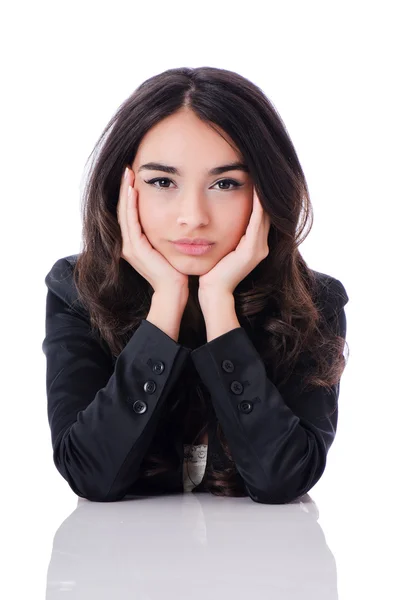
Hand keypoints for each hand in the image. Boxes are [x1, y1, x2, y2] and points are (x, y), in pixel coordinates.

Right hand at [117, 167, 188, 294]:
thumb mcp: (169, 247)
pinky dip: (131, 205)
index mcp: (135, 243)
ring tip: (129, 174)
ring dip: (126, 192)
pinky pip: (131, 222)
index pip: (129, 213)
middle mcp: (128, 244)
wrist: (174, 291)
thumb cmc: (176, 271)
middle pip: (123, 210)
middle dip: (126, 188)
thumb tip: (176, 219)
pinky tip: (134, 191)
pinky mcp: (135, 249)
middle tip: (128, 168)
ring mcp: (130, 247)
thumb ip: (166, 233)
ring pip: (124, 213)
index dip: (130, 194)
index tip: (134, 176)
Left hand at [198, 186, 270, 296]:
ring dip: (262, 195)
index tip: (254, 177)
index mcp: (254, 246)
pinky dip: (257, 206)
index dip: (259, 197)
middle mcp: (261, 246)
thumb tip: (216, 220)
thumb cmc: (212, 272)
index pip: (260, 216)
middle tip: (260, 171)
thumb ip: (226, 236)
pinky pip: (257, 222)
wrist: (213, 292)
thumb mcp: (221, 249)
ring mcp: (259, 249)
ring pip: (264, 215)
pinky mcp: (252, 251)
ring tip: (259, 175)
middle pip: (266, 213)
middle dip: (263, 192)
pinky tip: (254, 190)